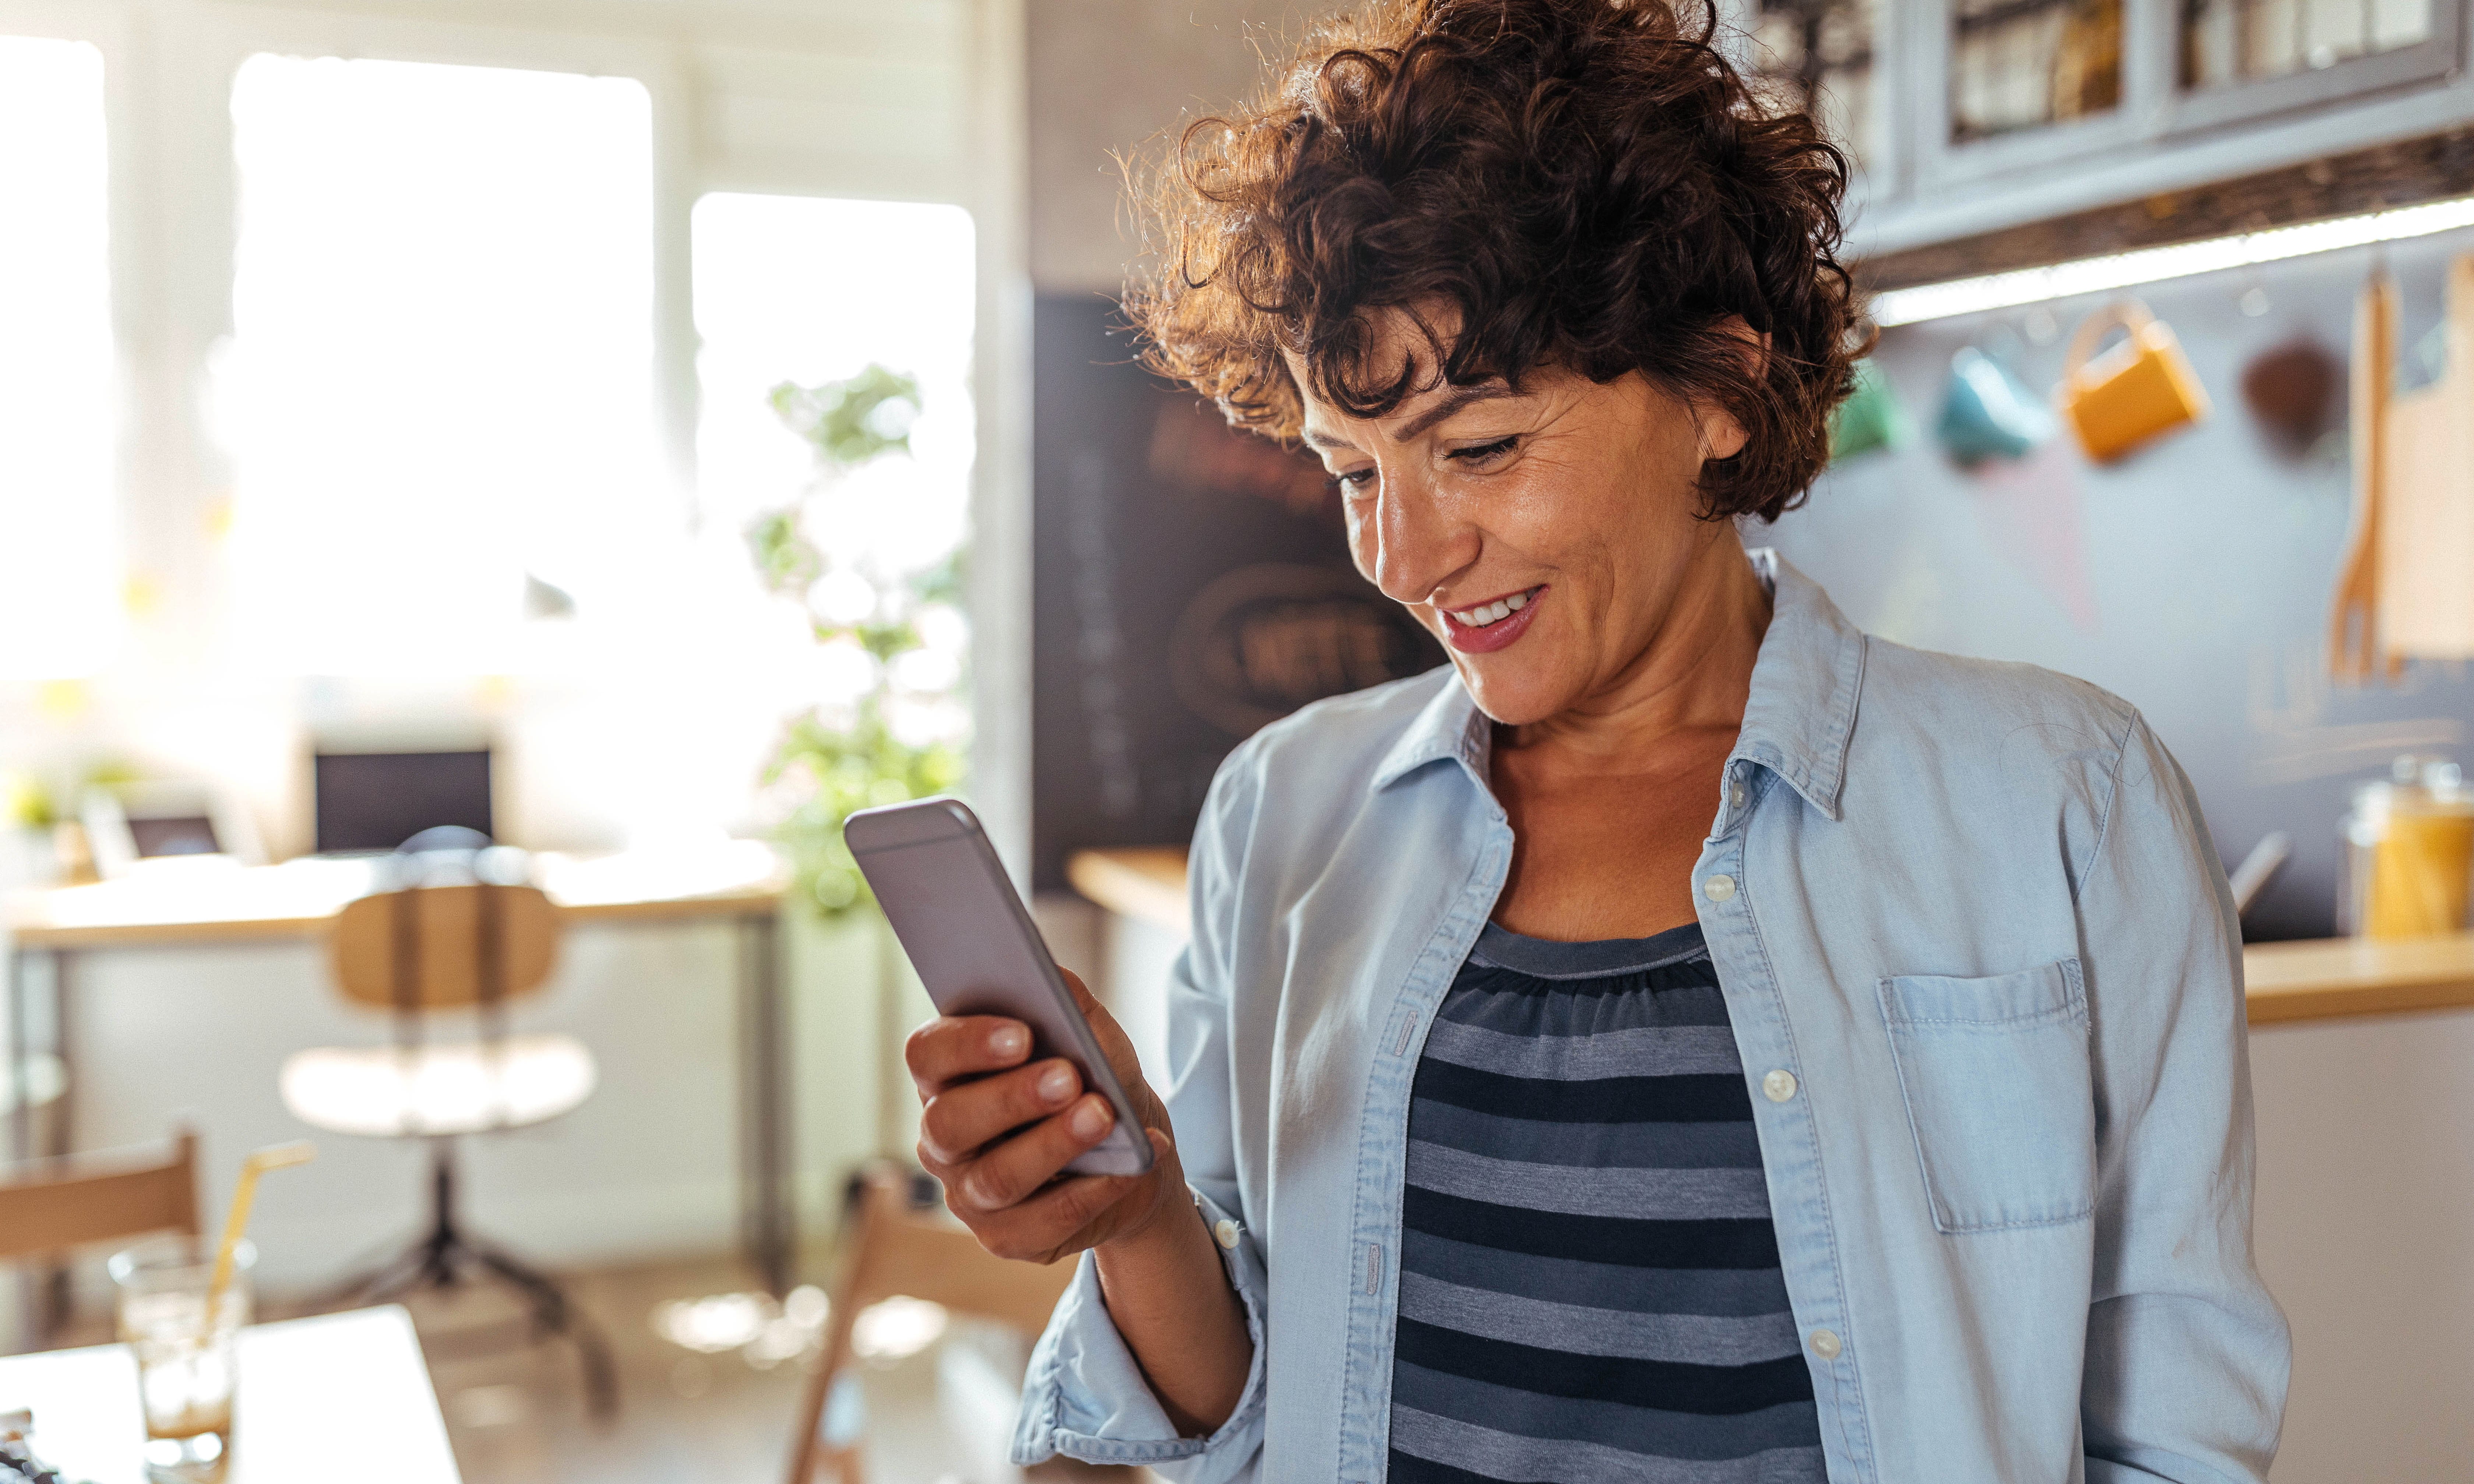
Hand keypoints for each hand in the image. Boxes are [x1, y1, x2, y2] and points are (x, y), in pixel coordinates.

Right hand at [908, 969, 1183, 1265]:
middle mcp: (942, 1137)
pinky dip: (1088, 1195)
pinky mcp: (1004, 1237)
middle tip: (1070, 1079)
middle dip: (1012, 1099)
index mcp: (948, 1076)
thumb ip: (1068, 1003)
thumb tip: (1053, 977)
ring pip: (995, 1178)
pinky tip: (1124, 1171)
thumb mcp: (1091, 1036)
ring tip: (1104, 1117)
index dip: (967, 1044)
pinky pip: (1039, 1224)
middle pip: (950, 1122)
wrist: (1129, 1149)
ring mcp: (967, 1194)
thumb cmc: (1094, 1079)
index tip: (1022, 1033)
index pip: (927, 1055)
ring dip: (1053, 1146)